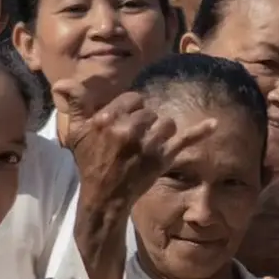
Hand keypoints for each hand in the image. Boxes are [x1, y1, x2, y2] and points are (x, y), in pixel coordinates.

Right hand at [56, 79, 216, 210]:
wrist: (104, 197)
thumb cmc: (91, 162)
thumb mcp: (76, 134)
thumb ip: (76, 105)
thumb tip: (64, 82)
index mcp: (107, 120)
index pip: (133, 99)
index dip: (132, 109)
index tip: (126, 122)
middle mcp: (128, 130)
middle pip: (150, 112)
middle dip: (145, 123)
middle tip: (134, 140)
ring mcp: (147, 145)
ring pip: (167, 123)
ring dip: (161, 132)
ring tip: (149, 145)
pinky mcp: (163, 158)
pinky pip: (185, 140)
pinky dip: (201, 131)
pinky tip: (214, 123)